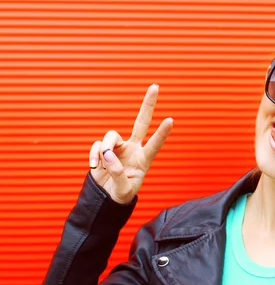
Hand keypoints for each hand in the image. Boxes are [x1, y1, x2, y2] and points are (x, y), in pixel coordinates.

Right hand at [89, 84, 173, 204]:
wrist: (106, 198)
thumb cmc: (120, 195)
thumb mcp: (123, 190)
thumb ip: (118, 174)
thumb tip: (108, 155)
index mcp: (144, 160)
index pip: (155, 144)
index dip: (162, 133)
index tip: (171, 119)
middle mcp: (133, 149)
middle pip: (141, 122)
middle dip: (148, 104)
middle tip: (155, 86)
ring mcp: (118, 148)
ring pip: (111, 135)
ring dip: (105, 147)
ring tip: (102, 164)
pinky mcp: (103, 150)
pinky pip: (97, 146)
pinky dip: (94, 155)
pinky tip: (94, 167)